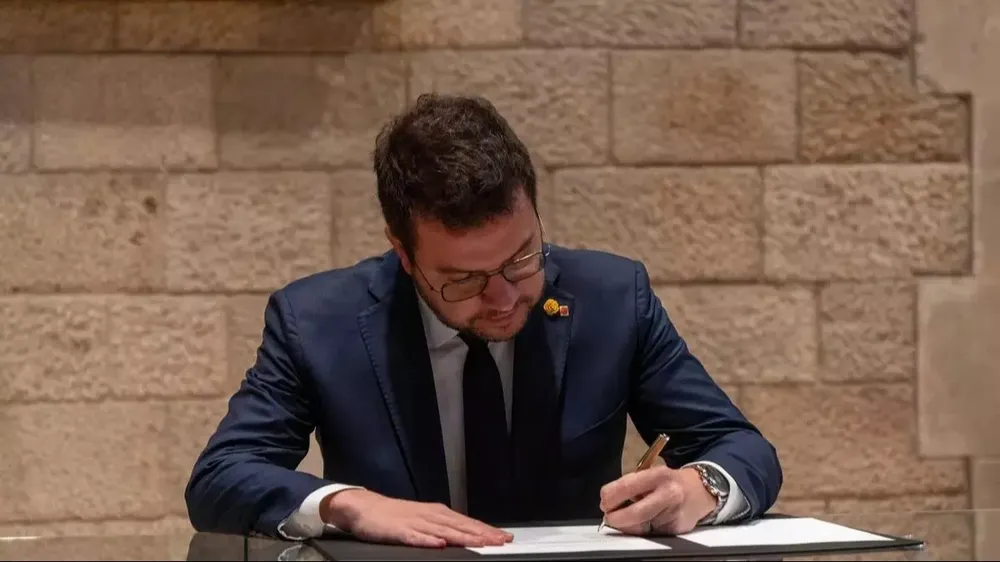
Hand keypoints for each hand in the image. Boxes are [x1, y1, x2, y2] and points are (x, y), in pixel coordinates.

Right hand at [321, 489, 513, 548]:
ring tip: (480, 543)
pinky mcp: (399, 531)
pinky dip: (428, 541)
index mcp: (438, 514)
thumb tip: (467, 537)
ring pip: (443, 531)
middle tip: (501, 541)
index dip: (487, 530)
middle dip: (482, 534)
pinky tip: (439, 545)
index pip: (467, 523)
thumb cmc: (395, 517)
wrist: (365, 508)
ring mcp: (415, 523)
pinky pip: (415, 537)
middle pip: (460, 526)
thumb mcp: (425, 520)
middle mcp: (430, 516)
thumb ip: (444, 529)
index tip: (505, 538)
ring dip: (463, 537)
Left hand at [599, 466, 715, 535]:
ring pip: (641, 527)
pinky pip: (651, 534)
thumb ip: (632, 485)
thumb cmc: (668, 481)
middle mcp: (668, 494)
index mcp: (658, 475)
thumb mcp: (652, 474)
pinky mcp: (677, 529)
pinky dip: (641, 530)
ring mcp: (674, 514)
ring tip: (625, 518)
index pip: (627, 487)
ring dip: (627, 525)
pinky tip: (643, 522)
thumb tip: (609, 502)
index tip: (604, 501)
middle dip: (615, 518)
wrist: (700, 491)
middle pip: (635, 513)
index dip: (610, 496)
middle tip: (609, 516)